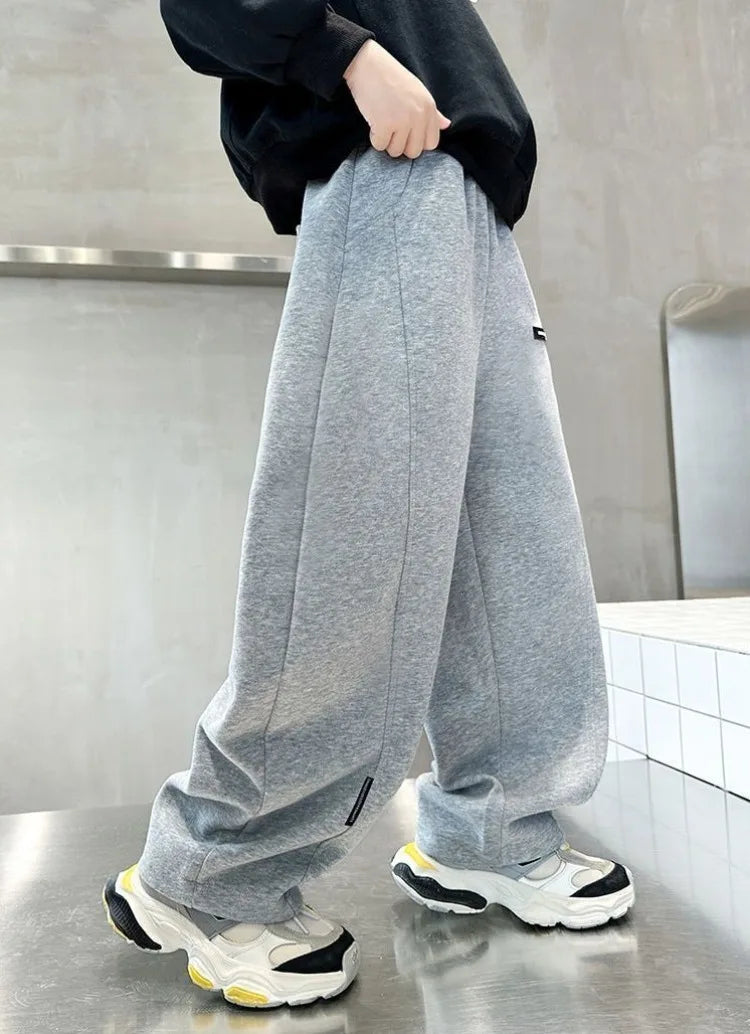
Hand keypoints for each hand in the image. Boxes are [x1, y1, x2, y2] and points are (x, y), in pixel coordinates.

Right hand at [343, 39, 450, 158]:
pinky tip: (374, 120)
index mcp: (429, 107)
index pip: (431, 143)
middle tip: (391, 126)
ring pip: (396, 151)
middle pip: (413, 152)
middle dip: (400, 144)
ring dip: (386, 141)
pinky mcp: (384, 124)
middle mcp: (419, 115)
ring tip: (382, 120)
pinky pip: (380, 146)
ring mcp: (402, 120)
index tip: (406, 131)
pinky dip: (374, 137)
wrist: (367, 64)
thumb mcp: (417, 92)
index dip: (416, 141)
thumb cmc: (391, 78)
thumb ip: (433, 113)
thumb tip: (446, 125)